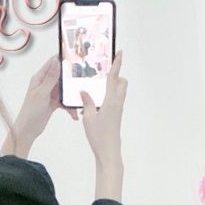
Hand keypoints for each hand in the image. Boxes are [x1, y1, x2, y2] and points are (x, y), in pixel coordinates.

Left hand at [2, 56, 76, 157]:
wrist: (28, 129)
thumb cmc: (30, 111)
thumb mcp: (42, 93)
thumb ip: (51, 77)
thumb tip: (56, 61)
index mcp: (39, 78)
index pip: (52, 63)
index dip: (63, 59)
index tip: (74, 58)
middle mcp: (45, 84)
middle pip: (61, 76)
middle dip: (71, 80)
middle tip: (81, 81)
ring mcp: (50, 93)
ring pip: (65, 90)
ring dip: (71, 96)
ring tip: (78, 101)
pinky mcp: (53, 102)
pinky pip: (64, 101)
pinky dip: (69, 107)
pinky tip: (74, 114)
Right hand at [80, 51, 126, 167]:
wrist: (108, 152)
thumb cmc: (99, 137)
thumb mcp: (88, 118)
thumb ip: (86, 102)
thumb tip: (84, 91)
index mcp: (111, 101)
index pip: (114, 78)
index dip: (116, 64)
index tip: (119, 53)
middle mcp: (117, 103)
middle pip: (121, 82)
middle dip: (115, 75)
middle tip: (103, 71)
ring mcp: (117, 109)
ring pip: (118, 91)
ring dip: (111, 85)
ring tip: (97, 85)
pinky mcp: (116, 115)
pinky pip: (114, 100)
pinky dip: (108, 95)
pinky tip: (96, 100)